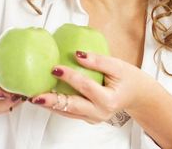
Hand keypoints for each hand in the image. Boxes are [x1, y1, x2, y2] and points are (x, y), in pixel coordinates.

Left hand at [29, 51, 149, 123]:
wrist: (137, 95)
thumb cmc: (128, 79)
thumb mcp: (117, 65)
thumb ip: (98, 60)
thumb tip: (77, 54)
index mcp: (109, 100)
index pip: (85, 86)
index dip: (69, 76)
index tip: (55, 67)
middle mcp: (100, 112)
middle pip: (71, 106)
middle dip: (51, 101)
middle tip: (35, 95)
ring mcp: (93, 118)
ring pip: (67, 112)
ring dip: (50, 105)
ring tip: (34, 97)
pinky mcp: (88, 117)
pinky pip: (70, 112)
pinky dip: (57, 106)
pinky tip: (45, 98)